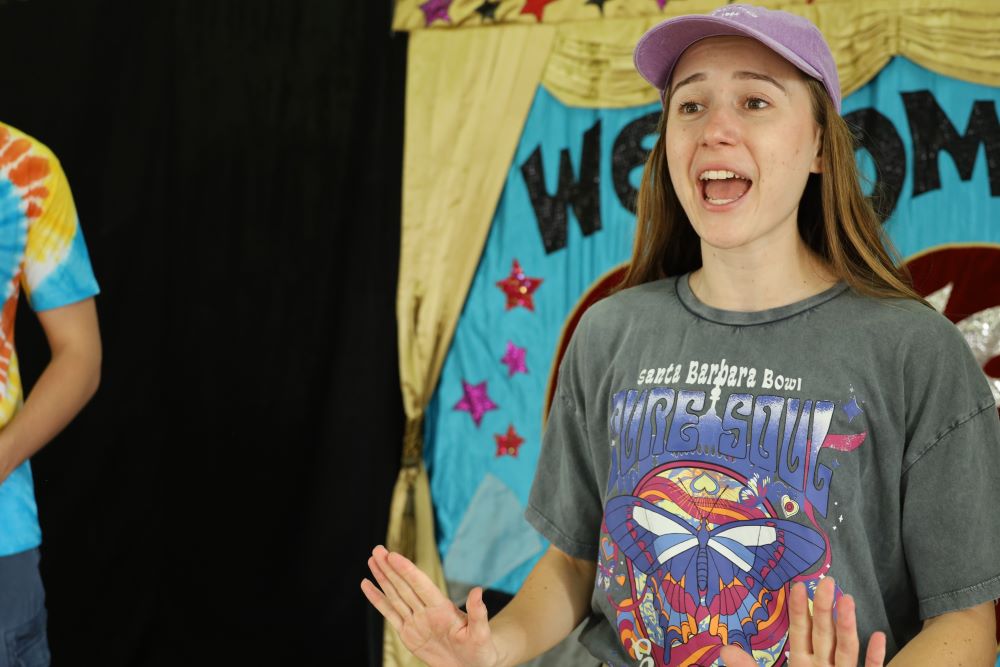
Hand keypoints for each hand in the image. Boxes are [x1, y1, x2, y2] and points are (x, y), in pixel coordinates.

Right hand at [361, 545, 500, 666]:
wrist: (473, 665)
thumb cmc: (482, 649)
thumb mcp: (481, 633)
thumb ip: (478, 613)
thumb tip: (478, 591)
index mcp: (442, 608)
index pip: (420, 585)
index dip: (407, 570)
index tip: (393, 555)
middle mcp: (427, 611)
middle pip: (404, 586)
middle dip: (390, 568)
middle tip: (377, 550)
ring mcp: (416, 621)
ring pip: (395, 596)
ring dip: (383, 578)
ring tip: (372, 560)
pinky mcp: (408, 634)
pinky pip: (390, 614)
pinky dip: (378, 600)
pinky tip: (368, 586)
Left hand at [720, 578, 886, 666]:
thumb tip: (724, 650)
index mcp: (802, 664)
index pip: (799, 632)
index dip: (797, 610)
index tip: (796, 585)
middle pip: (824, 634)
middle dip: (824, 609)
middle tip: (825, 582)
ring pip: (845, 650)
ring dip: (848, 626)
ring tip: (848, 600)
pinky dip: (874, 656)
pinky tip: (879, 636)